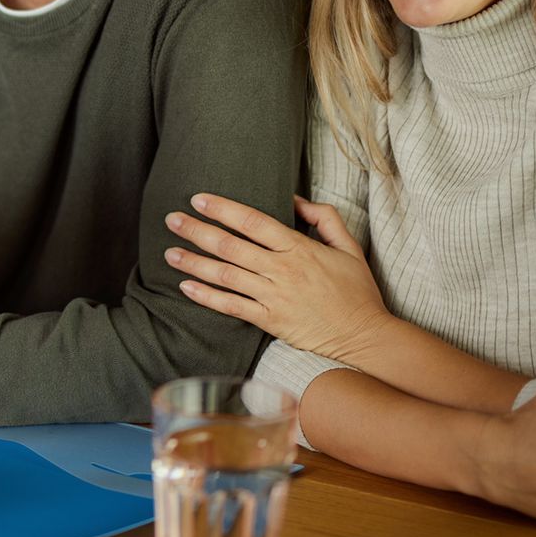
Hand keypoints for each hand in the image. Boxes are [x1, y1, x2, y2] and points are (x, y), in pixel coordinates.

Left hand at [165, 193, 388, 363]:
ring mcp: (274, 297)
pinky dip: (206, 297)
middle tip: (172, 220)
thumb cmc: (357, 291)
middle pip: (231, 246)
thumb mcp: (349, 247)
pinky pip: (232, 307)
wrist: (365, 337)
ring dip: (194, 263)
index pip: (253, 222)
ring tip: (170, 252)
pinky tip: (185, 287)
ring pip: (226, 275)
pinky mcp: (270, 321)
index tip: (198, 199)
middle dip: (197, 231)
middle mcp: (283, 271)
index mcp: (300, 249)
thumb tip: (295, 199)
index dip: (223, 209)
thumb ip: (325, 218)